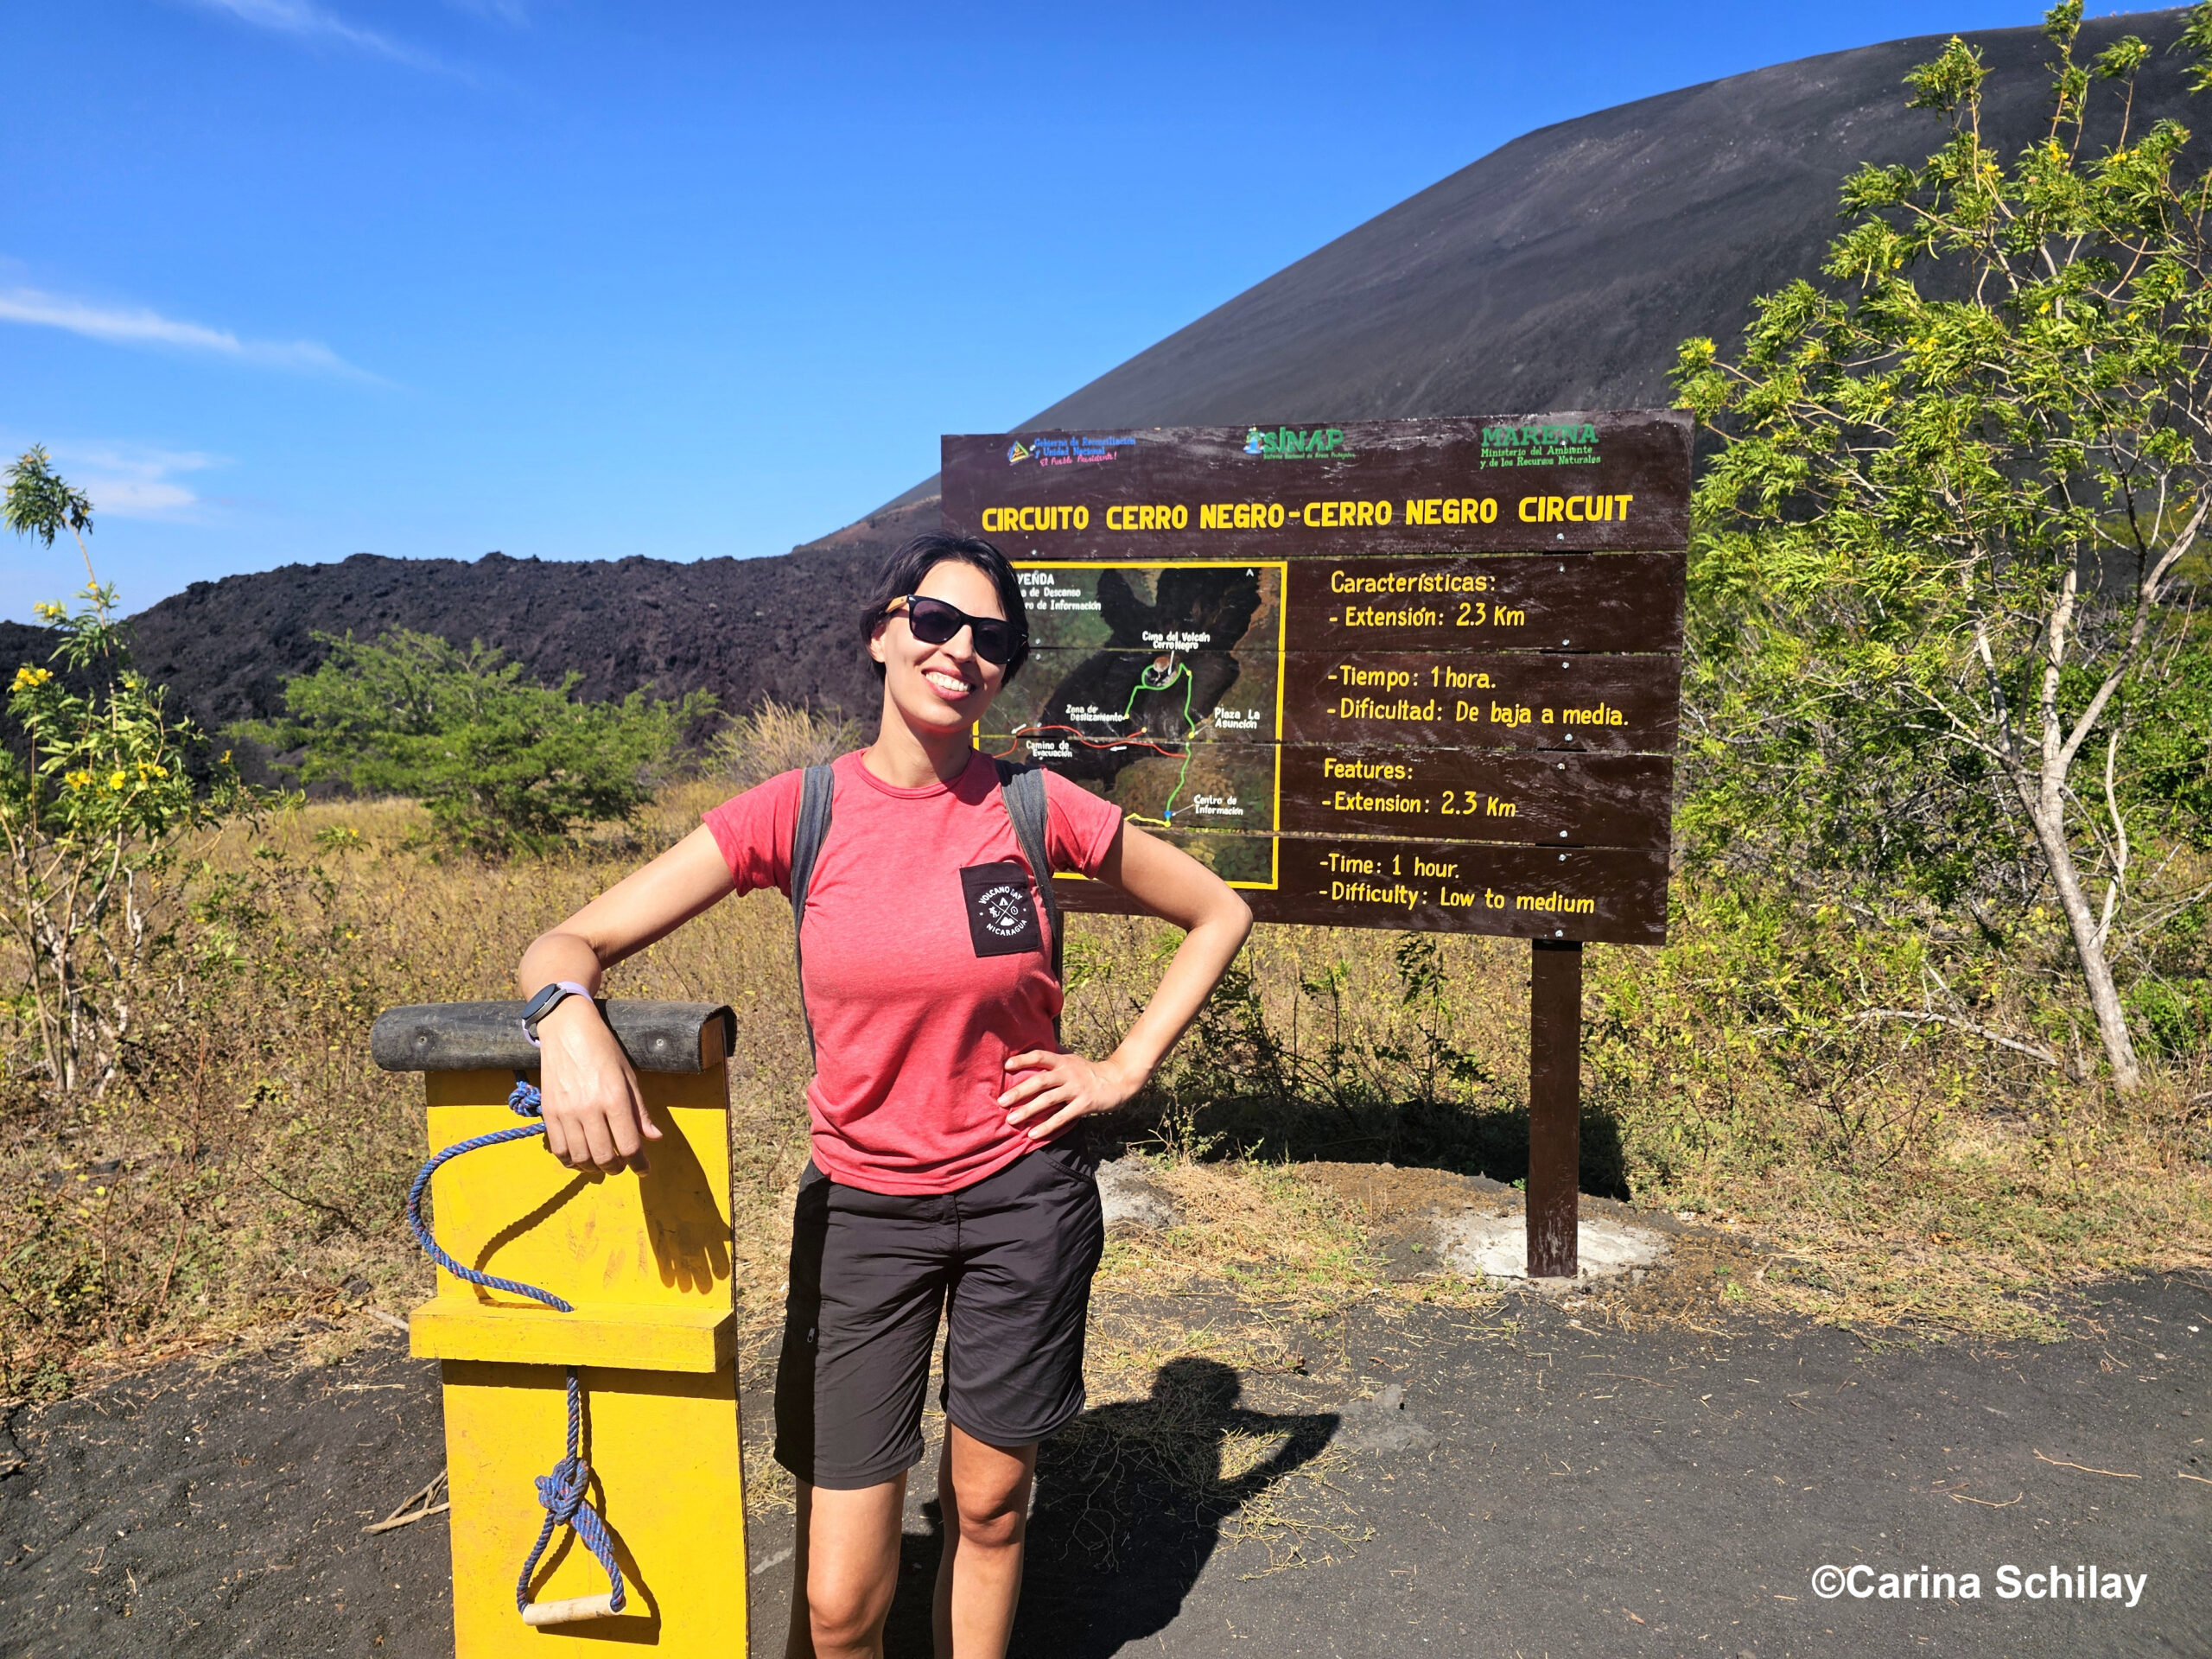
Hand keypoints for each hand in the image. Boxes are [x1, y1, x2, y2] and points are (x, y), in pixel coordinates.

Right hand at [535, 996, 661, 1173]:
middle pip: (603, 1157)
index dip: (639, 1164)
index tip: (643, 1171)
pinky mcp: (548, 1112)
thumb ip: (640, 1111)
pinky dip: (570, 1160)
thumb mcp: (628, 1076)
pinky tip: (579, 1158)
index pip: (629, 1145)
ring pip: (579, 1158)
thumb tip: (653, 1138)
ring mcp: (566, 1112)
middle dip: (617, 1168)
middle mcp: (589, 1109)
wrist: (567, 1029)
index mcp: (614, 1098)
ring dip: (593, 1168)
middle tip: (622, 1165)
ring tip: (602, 1163)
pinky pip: (558, 1148)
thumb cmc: (603, 1049)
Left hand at [998, 1049, 1143, 1142]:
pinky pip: (1062, 1117)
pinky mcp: (1084, 1104)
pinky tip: (1033, 1134)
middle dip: (1019, 1091)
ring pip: (1048, 1100)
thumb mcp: (1072, 1060)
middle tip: (1001, 1101)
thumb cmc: (1088, 1071)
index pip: (1040, 1056)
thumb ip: (1053, 1057)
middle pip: (1040, 1081)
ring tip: (1011, 1119)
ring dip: (1028, 1110)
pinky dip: (1047, 1126)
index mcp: (1063, 1061)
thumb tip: (1031, 1050)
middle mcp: (1068, 1073)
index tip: (1006, 1066)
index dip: (1023, 1060)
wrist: (1118, 1080)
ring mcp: (1076, 1089)